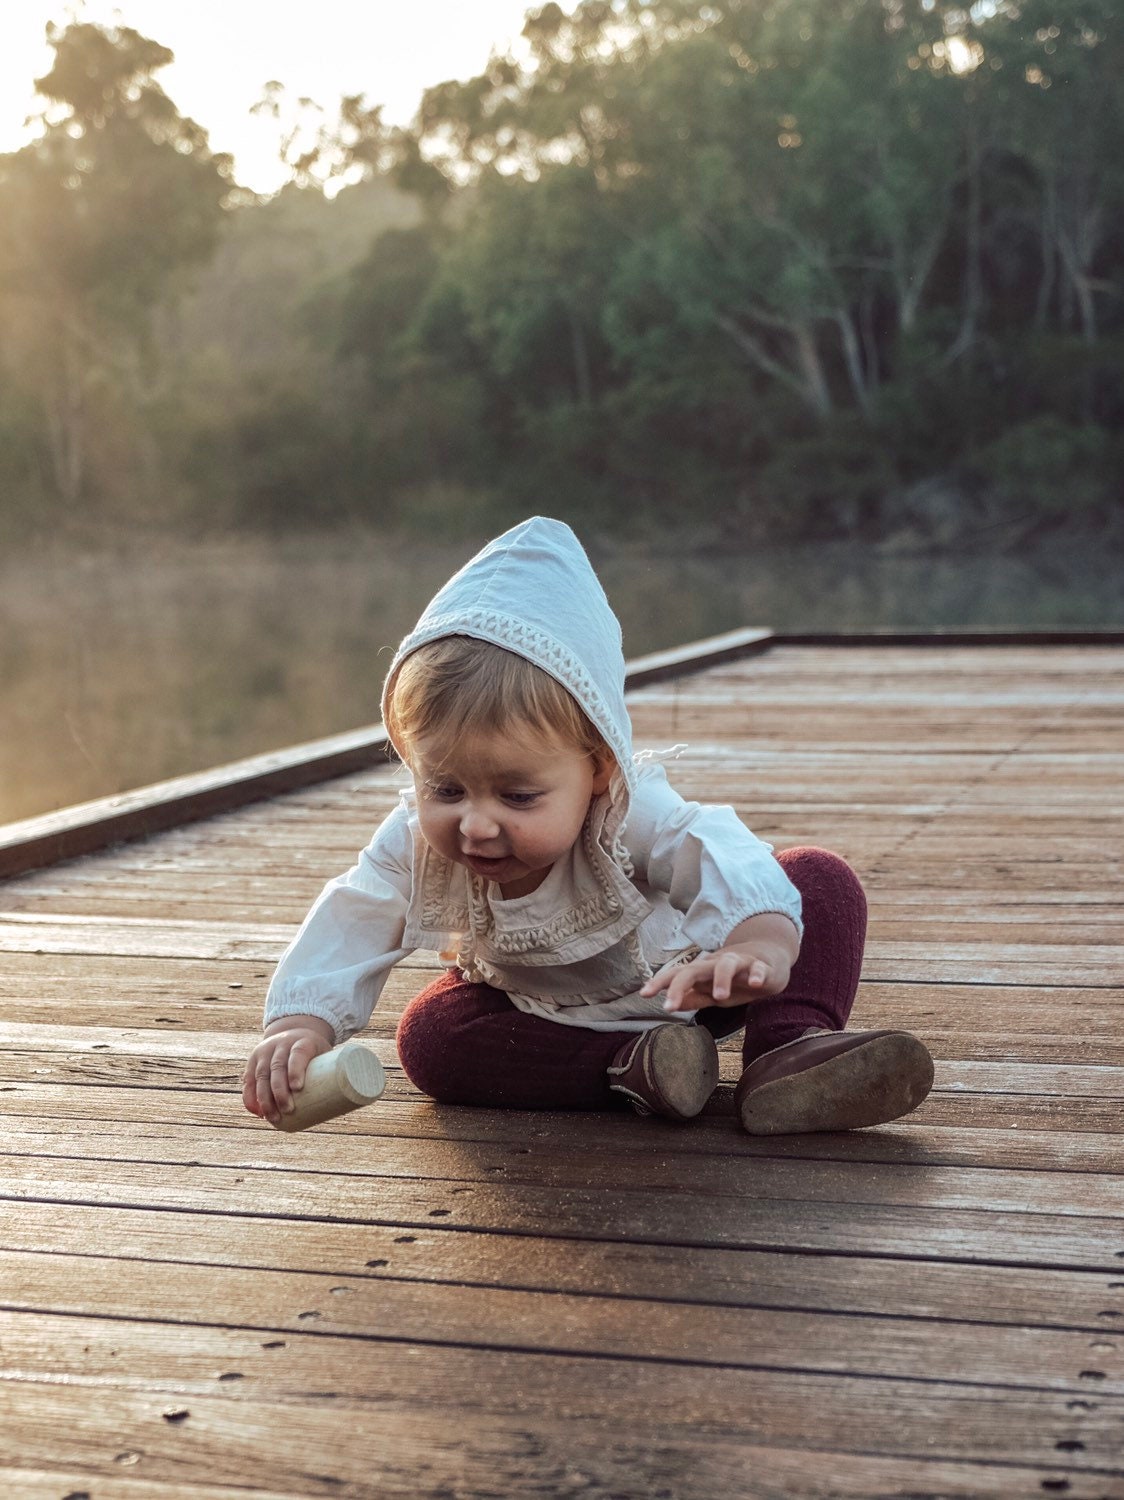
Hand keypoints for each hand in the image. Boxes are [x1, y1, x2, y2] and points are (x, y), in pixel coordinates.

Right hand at [242, 1017, 333, 1125]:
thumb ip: (336, 1073)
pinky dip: (250, 1097)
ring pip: (260, 1075)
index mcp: (301, 1041)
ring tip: (273, 1118)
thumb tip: (356, 1099)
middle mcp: (281, 1044)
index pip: (297, 1053)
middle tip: (288, 1111)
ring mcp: (265, 1051)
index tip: (298, 1088)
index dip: (296, 1069)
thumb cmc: (316, 1051)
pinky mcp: (254, 1061)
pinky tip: (257, 1112)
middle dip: (279, 1091)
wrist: (294, 1031)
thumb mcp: (325, 1054)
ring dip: (264, 1099)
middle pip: (276, 1067)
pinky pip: (249, 1080)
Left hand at [640, 942, 793, 1013]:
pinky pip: (758, 969)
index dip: (660, 982)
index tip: (644, 995)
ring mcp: (739, 963)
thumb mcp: (711, 994)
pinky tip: (755, 984)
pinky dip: (757, 975)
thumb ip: (693, 998)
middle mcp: (716, 964)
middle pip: (694, 970)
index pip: (677, 975)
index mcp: (702, 972)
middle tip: (669, 1006)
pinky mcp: (761, 967)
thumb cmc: (734, 981)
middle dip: (679, 985)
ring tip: (720, 996)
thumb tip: (671, 1004)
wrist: (768, 963)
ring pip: (727, 965)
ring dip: (721, 979)